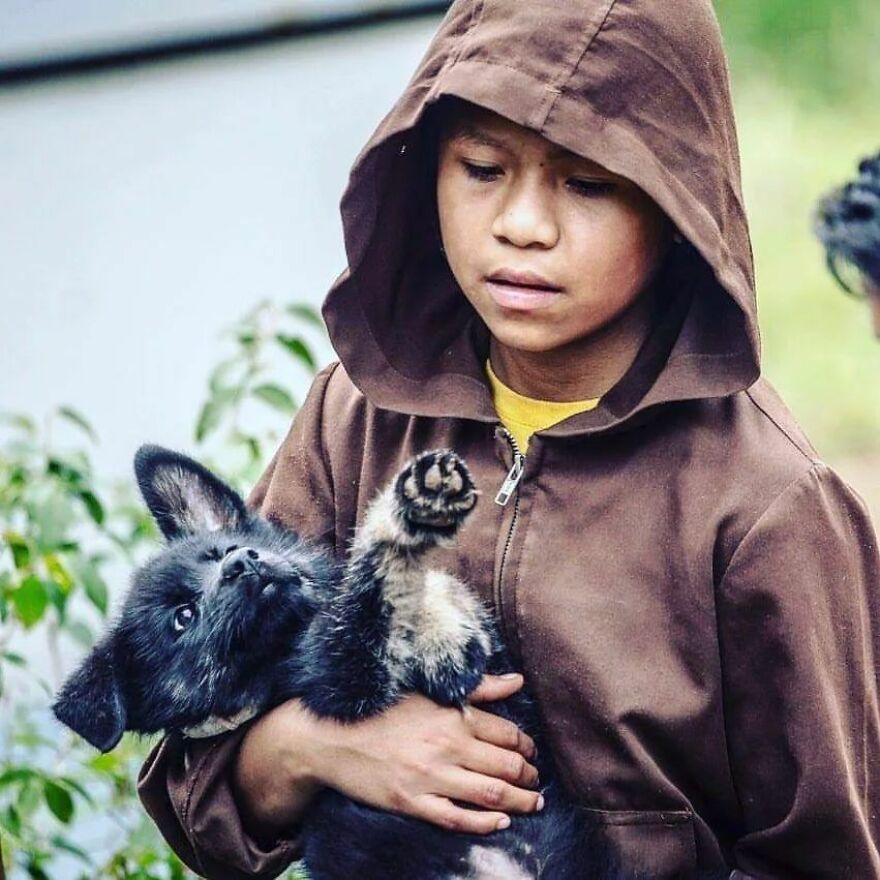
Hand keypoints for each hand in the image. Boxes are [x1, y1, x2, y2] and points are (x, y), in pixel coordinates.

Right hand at [311, 672, 541, 834]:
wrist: (332, 736)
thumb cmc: (382, 708)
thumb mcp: (429, 691)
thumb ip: (478, 687)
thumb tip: (517, 681)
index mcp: (452, 716)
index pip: (507, 734)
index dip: (526, 746)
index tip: (530, 752)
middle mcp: (446, 747)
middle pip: (506, 766)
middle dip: (528, 776)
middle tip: (535, 780)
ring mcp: (429, 778)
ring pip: (490, 795)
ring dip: (519, 801)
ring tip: (531, 803)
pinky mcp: (412, 803)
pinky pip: (457, 819)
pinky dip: (485, 823)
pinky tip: (500, 822)